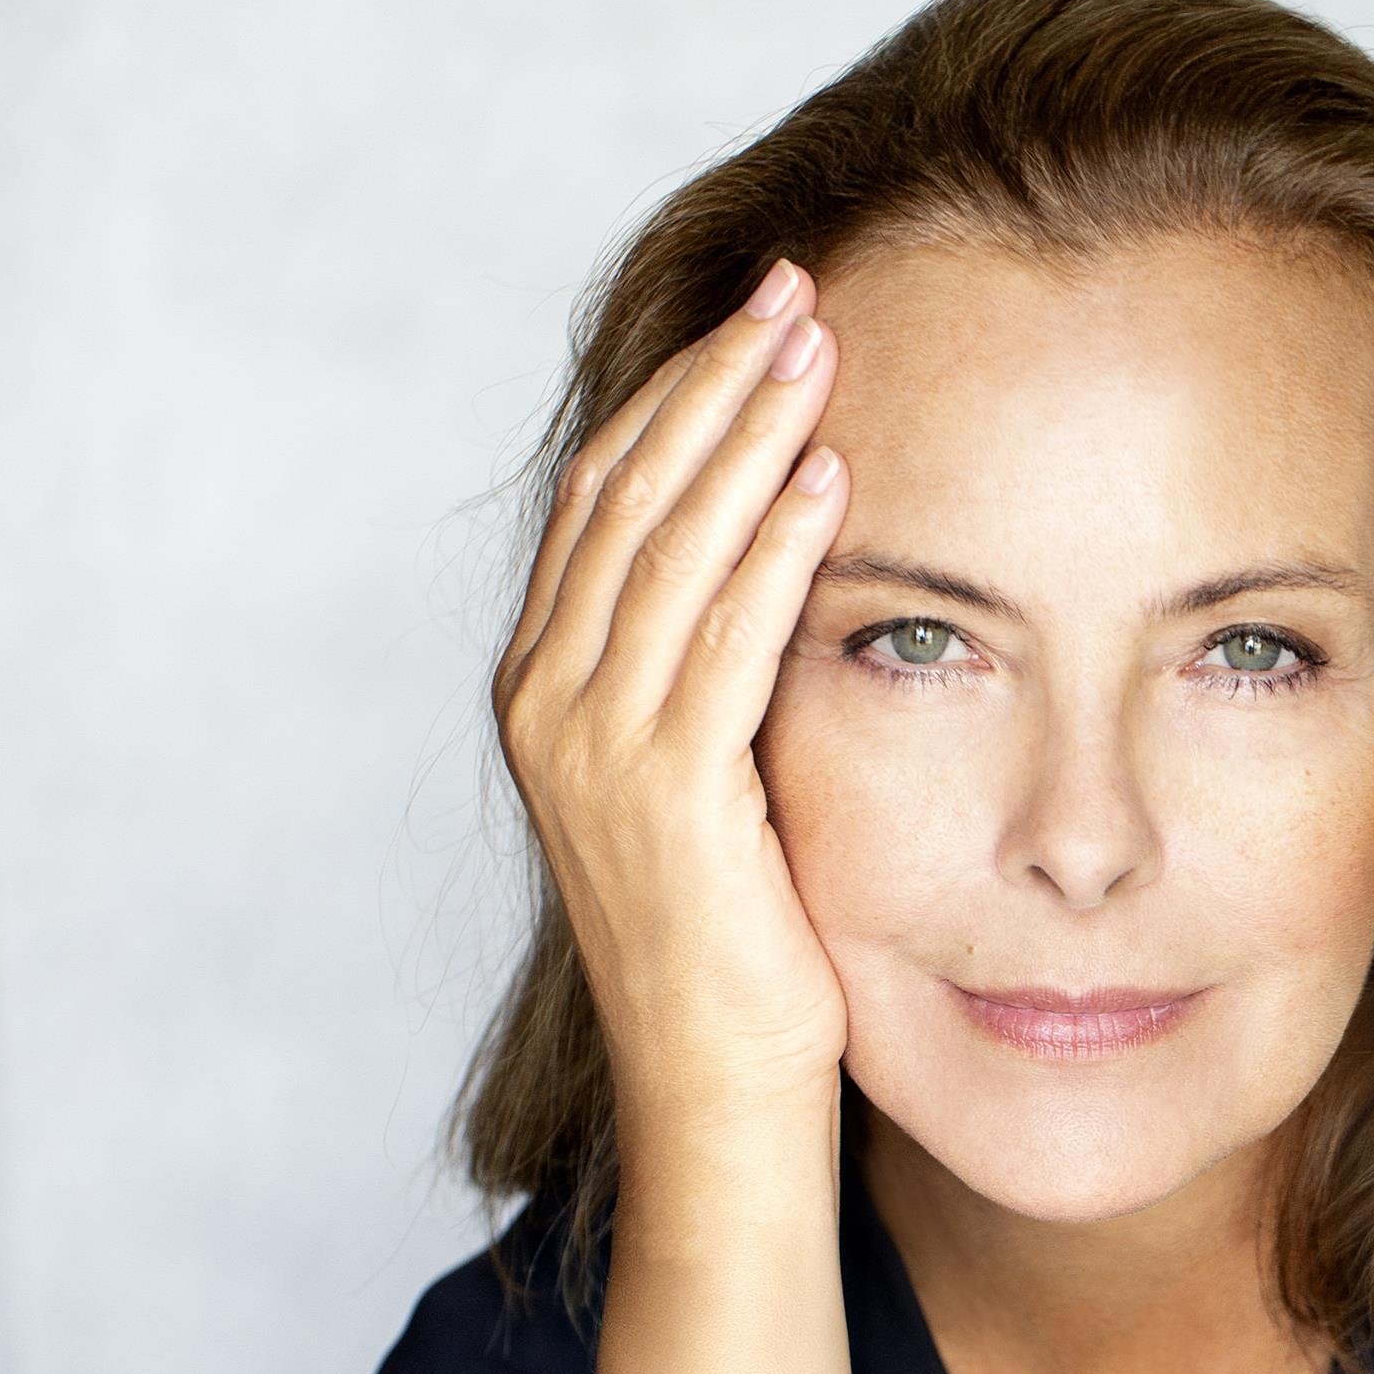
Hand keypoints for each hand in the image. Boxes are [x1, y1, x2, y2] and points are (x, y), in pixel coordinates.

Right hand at [492, 258, 851, 1167]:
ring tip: (819, 342)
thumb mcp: (705, 780)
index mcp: (544, 687)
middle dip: (713, 381)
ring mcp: (593, 749)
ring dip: (746, 433)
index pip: (605, 500)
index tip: (755, 315)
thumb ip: (704, 672)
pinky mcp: (665, 796)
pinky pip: (724, 639)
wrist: (716, 1088)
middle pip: (628, 495)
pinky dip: (774, 546)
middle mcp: (546, 702)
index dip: (675, 395)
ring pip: (670, 547)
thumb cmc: (731, 940)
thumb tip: (776, 560)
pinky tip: (830, 473)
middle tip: (795, 285)